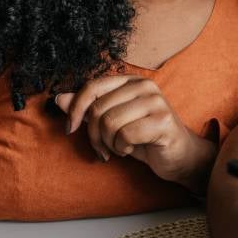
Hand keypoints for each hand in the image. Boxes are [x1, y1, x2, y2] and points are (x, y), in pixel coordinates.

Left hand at [54, 75, 214, 192]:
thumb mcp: (112, 122)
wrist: (179, 156)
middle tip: (102, 148)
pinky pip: (125, 136)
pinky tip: (131, 149)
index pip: (92, 86)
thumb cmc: (145, 137)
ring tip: (118, 148)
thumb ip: (88, 109)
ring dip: (108, 143)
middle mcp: (144, 85)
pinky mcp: (163, 121)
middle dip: (93, 135)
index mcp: (131, 80)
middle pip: (98, 109)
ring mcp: (156, 102)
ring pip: (109, 123)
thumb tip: (59, 99)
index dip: (75, 109)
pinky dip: (122, 148)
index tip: (69, 129)